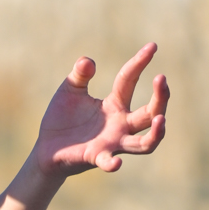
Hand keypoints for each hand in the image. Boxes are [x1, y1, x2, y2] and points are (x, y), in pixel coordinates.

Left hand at [33, 45, 167, 177]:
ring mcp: (111, 142)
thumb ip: (79, 75)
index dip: (140, 62)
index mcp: (115, 105)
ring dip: (156, 133)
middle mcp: (120, 125)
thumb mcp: (69, 90)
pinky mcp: (96, 156)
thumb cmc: (62, 119)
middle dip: (160, 97)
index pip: (130, 80)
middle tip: (161, 78)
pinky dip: (113, 163)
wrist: (46, 148)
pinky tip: (117, 163)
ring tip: (161, 118)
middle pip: (150, 113)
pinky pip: (109, 161)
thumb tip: (88, 61)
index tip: (152, 46)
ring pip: (145, 143)